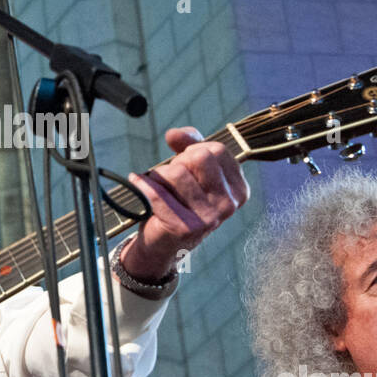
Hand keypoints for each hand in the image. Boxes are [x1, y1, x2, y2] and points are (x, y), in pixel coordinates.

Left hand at [122, 127, 249, 280]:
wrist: (166, 242)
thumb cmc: (182, 201)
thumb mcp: (193, 170)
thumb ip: (189, 144)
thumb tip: (174, 134)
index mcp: (238, 189)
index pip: (217, 150)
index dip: (194, 149)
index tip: (185, 161)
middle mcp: (229, 205)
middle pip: (200, 158)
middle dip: (179, 161)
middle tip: (172, 177)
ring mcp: (209, 218)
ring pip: (177, 173)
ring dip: (160, 175)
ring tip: (158, 185)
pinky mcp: (186, 228)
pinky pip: (157, 193)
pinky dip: (142, 185)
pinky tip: (138, 182)